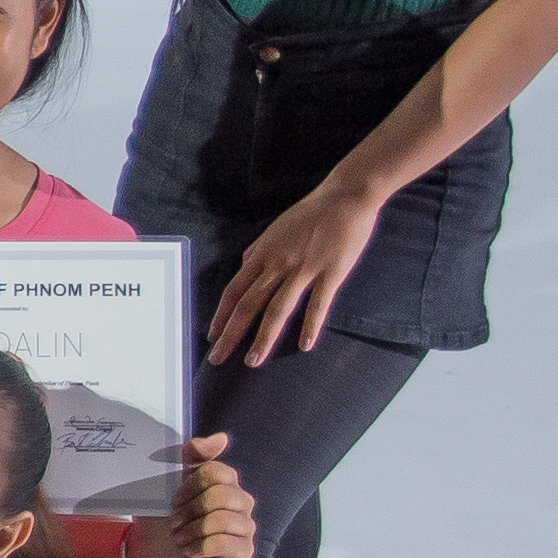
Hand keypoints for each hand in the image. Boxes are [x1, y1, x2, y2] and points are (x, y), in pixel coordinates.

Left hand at [132, 433, 255, 557]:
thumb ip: (192, 454)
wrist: (155, 552)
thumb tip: (222, 438)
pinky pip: (224, 543)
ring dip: (191, 530)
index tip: (174, 500)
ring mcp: (246, 527)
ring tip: (178, 537)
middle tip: (174, 521)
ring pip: (221, 520)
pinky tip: (188, 550)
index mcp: (227, 481)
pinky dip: (198, 547)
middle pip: (220, 496)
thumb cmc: (165, 515)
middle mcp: (242, 502)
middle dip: (190, 510)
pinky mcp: (243, 552)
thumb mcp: (172, 480)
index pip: (216, 473)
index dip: (190, 486)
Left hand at [203, 187, 381, 367]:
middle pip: (248, 304)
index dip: (221, 315)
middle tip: (218, 359)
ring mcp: (304, 268)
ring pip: (278, 309)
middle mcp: (278, 263)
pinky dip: (310, 326)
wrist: (345, 196)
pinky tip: (304, 346)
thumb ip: (258, 251)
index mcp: (262, 254)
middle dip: (231, 334)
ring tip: (253, 361)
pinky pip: (318, 304)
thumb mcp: (275, 230)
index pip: (234, 290)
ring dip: (263, 338)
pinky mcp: (331, 272)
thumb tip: (244, 267)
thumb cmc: (310, 213)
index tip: (212, 336)